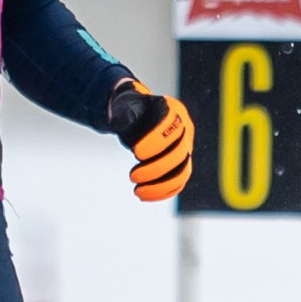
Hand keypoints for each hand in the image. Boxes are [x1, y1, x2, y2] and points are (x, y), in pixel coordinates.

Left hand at [106, 77, 193, 203]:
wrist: (137, 118)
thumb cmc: (129, 110)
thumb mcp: (122, 106)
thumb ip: (119, 113)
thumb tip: (114, 121)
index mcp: (173, 110)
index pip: (172, 125)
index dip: (157, 140)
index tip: (136, 153)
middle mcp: (185, 129)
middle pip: (180, 153)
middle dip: (157, 168)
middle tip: (132, 176)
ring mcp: (186, 148)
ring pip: (182, 172)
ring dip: (161, 186)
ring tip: (137, 191)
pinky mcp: (181, 164)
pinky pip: (178, 182)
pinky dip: (163, 192)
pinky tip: (143, 195)